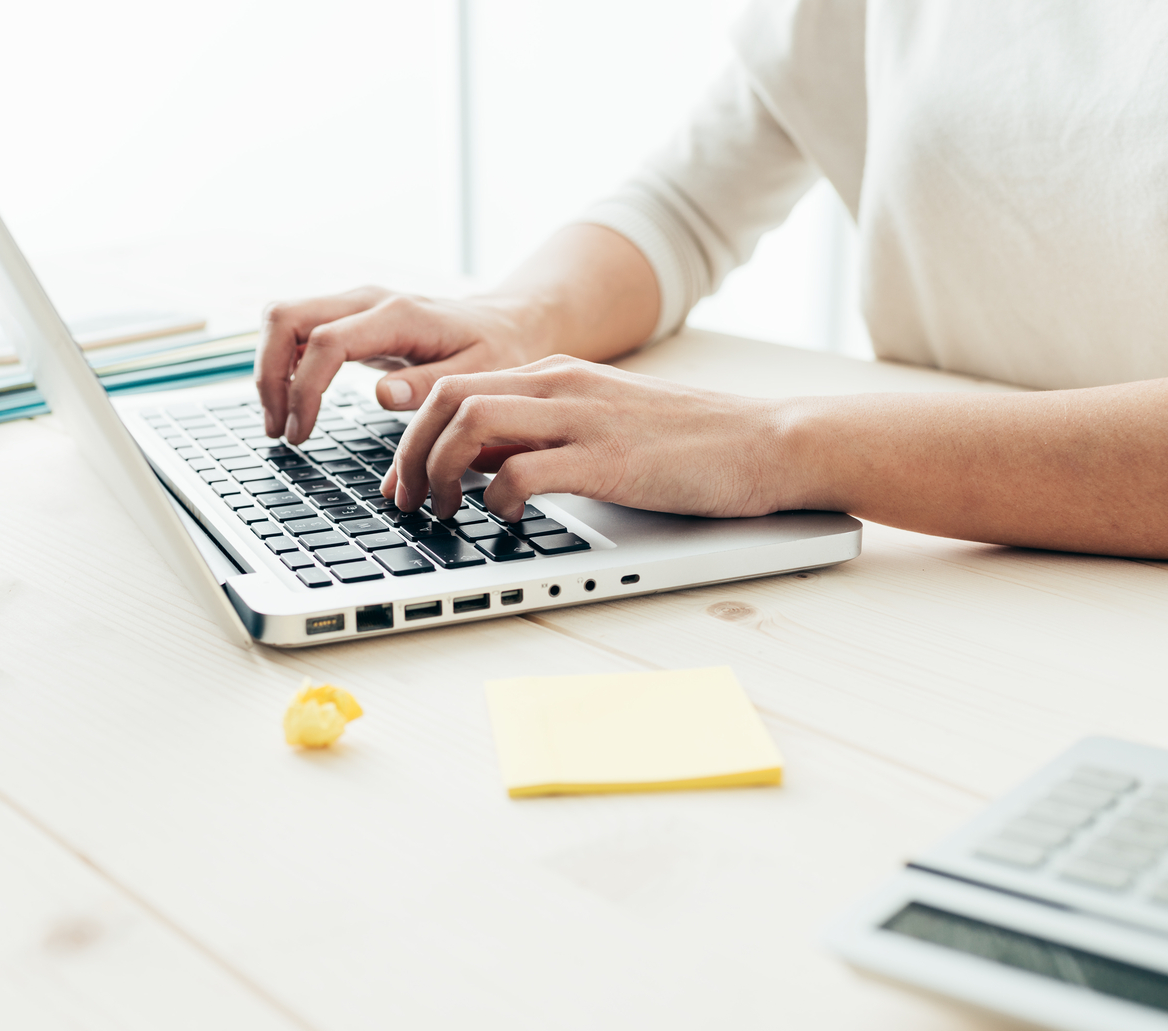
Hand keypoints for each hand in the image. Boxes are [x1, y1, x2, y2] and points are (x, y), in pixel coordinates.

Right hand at [255, 285, 542, 442]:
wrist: (503, 324)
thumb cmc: (494, 352)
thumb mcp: (477, 375)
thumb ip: (429, 385)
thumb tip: (382, 397)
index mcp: (397, 316)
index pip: (325, 342)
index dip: (303, 389)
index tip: (301, 434)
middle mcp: (366, 301)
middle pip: (283, 318)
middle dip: (268, 376)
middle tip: (279, 430)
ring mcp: (352, 305)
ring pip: (280, 319)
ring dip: (268, 371)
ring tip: (281, 424)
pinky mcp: (346, 318)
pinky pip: (294, 331)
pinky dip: (280, 365)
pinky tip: (292, 404)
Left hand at [381, 356, 798, 522]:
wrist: (767, 442)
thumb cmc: (687, 444)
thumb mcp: (598, 424)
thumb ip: (539, 434)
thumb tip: (477, 463)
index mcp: (556, 374)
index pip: (454, 385)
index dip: (412, 436)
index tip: (401, 481)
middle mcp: (561, 385)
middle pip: (446, 398)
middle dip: (409, 454)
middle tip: (405, 503)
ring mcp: (583, 418)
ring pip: (469, 423)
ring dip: (438, 472)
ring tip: (442, 512)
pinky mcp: (608, 460)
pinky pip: (521, 471)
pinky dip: (494, 499)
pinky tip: (502, 519)